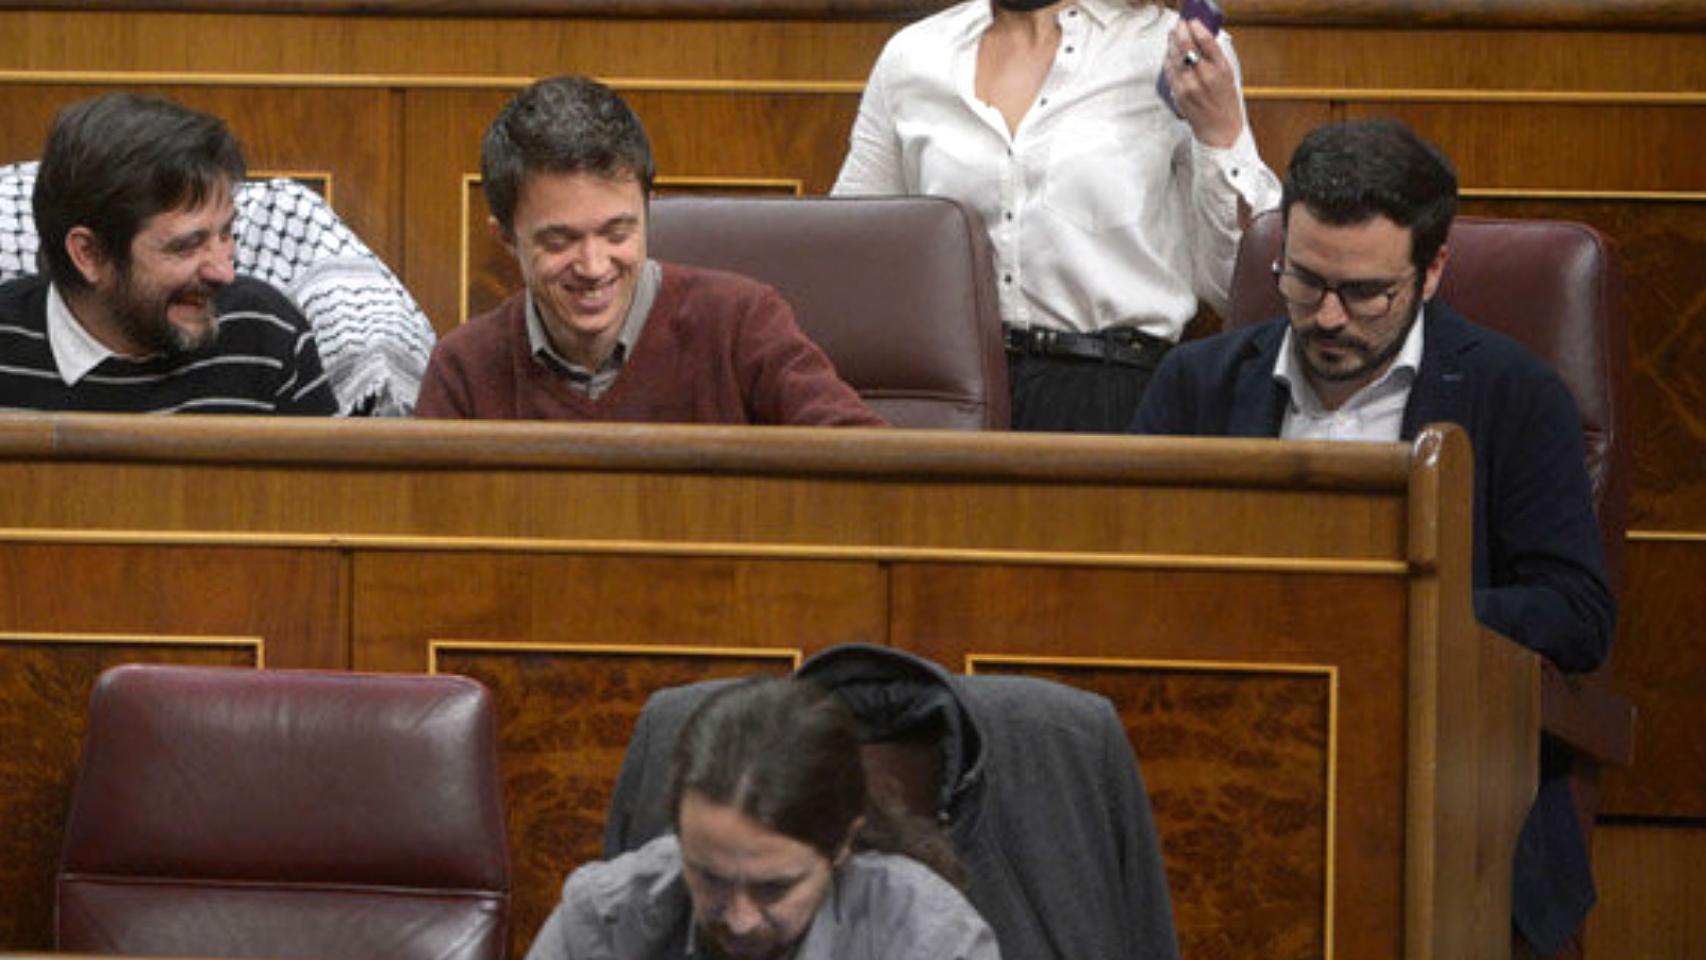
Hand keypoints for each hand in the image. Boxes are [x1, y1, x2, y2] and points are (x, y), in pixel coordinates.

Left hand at [1163, 18, 1243, 148]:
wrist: (1220, 130)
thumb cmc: (1226, 103)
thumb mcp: (1229, 76)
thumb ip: (1215, 59)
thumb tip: (1201, 39)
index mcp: (1221, 69)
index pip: (1206, 41)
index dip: (1196, 28)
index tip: (1191, 21)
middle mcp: (1205, 76)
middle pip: (1187, 47)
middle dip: (1180, 32)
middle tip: (1178, 26)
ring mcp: (1190, 86)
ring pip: (1175, 58)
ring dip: (1172, 44)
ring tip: (1172, 36)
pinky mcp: (1179, 94)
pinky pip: (1170, 72)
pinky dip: (1168, 60)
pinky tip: (1169, 54)